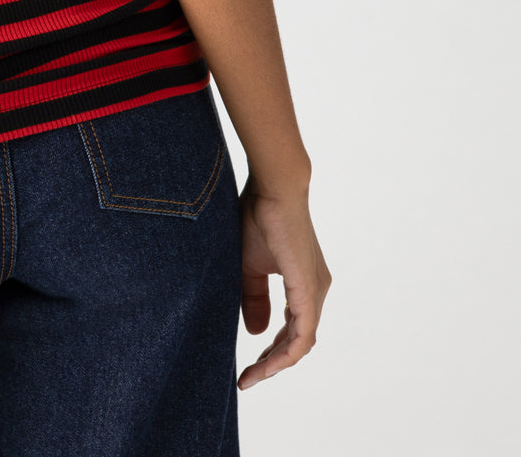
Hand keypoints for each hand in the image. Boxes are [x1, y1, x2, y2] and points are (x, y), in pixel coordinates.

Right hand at [237, 176, 330, 389]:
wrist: (273, 188)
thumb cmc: (258, 217)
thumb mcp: (249, 266)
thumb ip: (254, 298)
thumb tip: (256, 334)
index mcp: (303, 284)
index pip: (292, 328)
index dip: (270, 350)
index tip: (247, 367)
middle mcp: (315, 291)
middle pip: (298, 340)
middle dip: (272, 362)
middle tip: (248, 376)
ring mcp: (316, 292)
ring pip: (301, 343)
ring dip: (276, 363)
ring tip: (251, 375)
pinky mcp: (309, 290)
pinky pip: (302, 335)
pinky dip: (283, 354)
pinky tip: (264, 364)